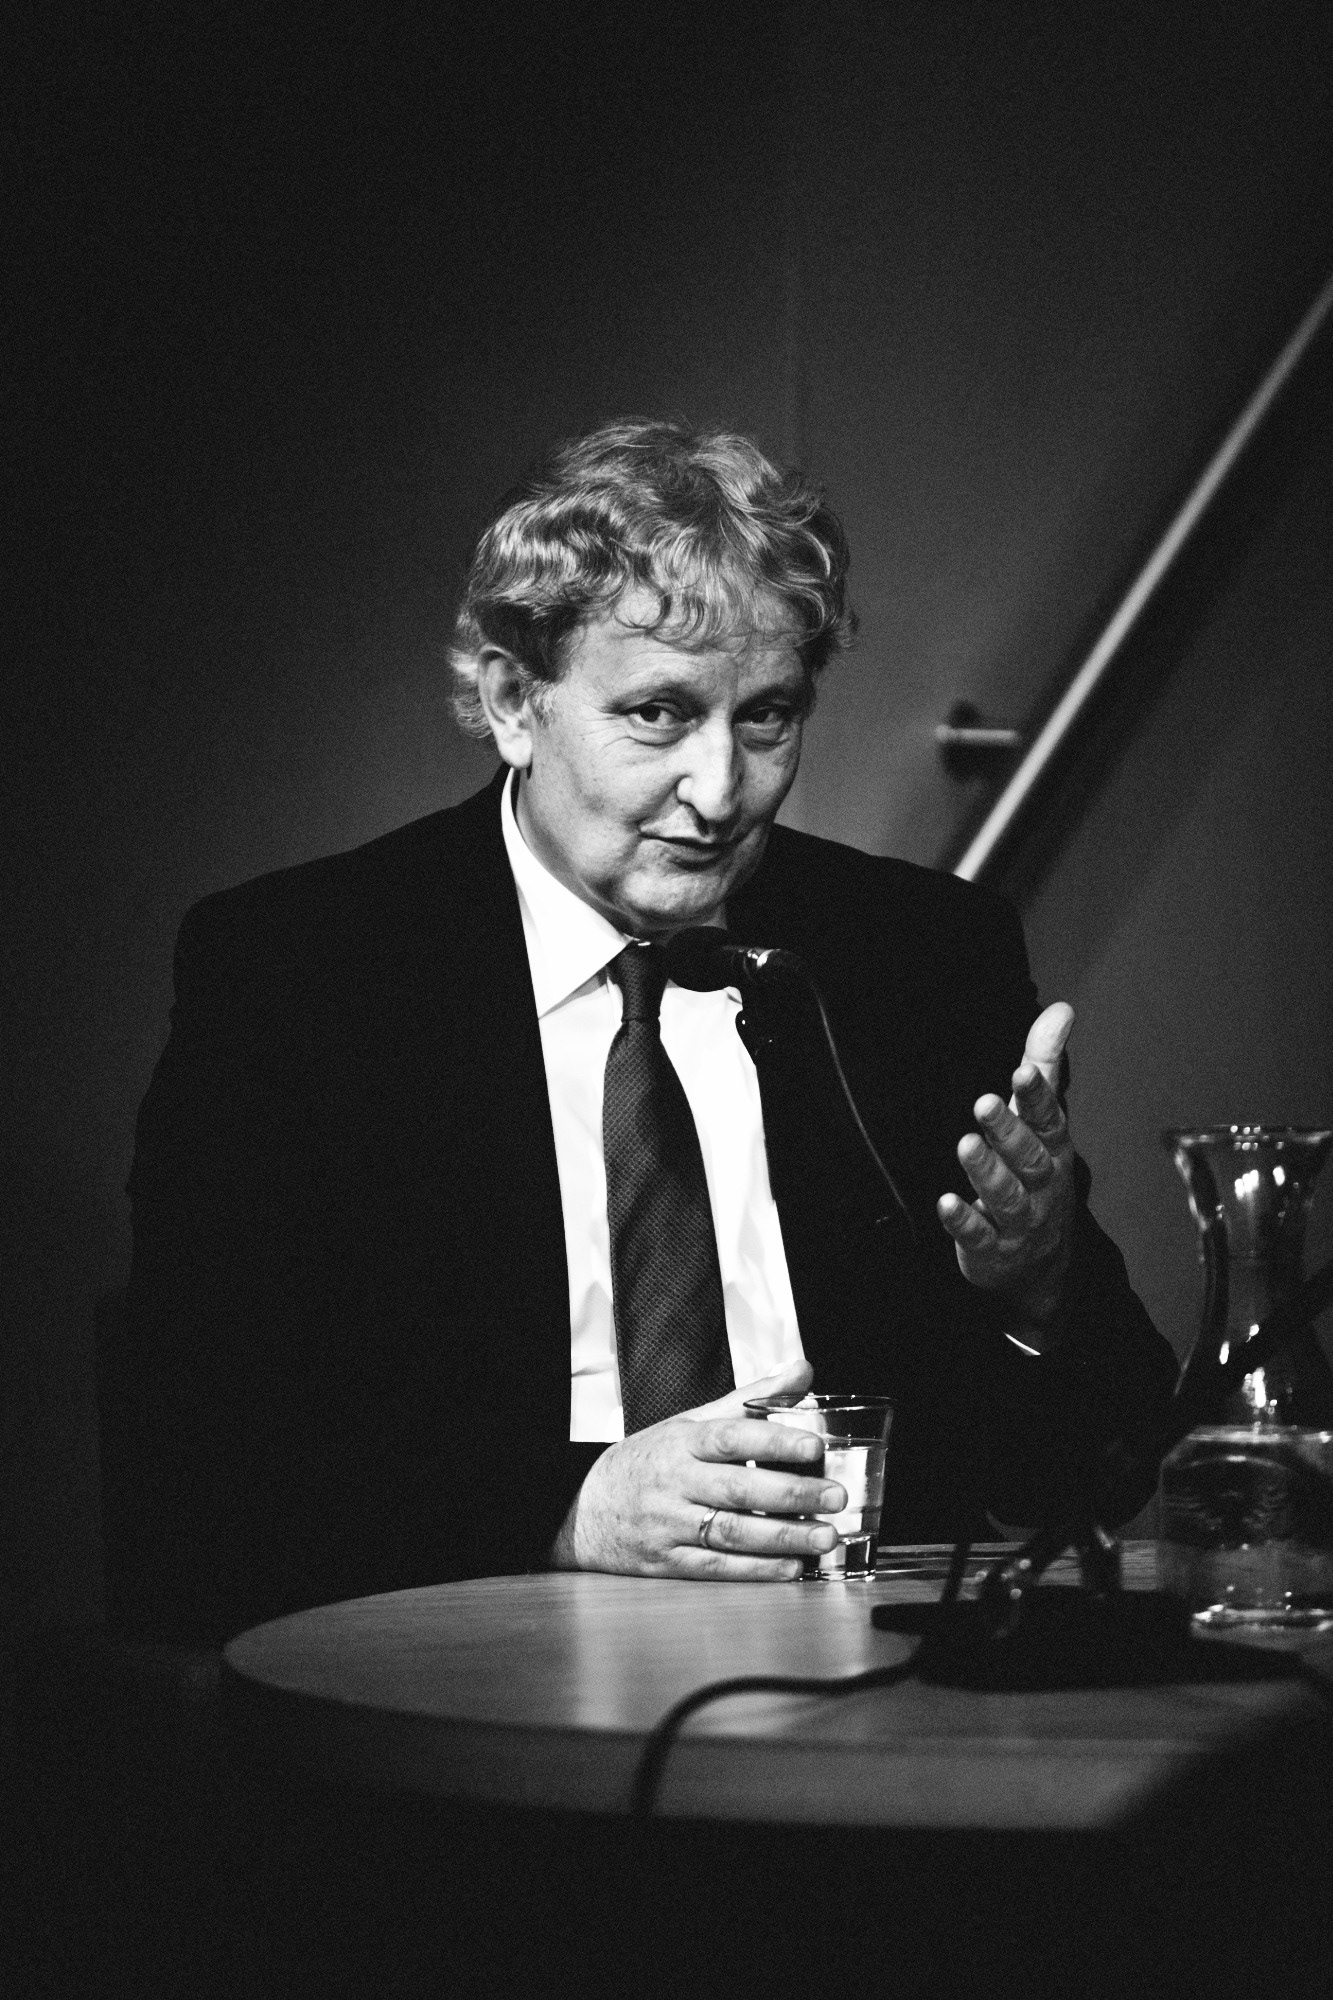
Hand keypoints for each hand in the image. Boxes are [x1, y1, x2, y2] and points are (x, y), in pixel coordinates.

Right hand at [549, 1358, 846, 1578]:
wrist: (583, 1507)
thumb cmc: (648, 1460)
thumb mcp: (690, 1421)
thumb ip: (751, 1398)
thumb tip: (803, 1370)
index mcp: (682, 1441)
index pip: (731, 1436)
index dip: (773, 1439)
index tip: (814, 1444)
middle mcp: (676, 1482)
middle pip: (738, 1488)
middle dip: (792, 1494)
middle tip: (835, 1497)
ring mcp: (669, 1524)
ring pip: (732, 1532)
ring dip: (784, 1538)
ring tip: (825, 1537)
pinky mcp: (667, 1561)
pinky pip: (716, 1566)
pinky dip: (756, 1569)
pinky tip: (790, 1567)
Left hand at [936, 1002, 1076, 1331]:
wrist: (1041, 1265)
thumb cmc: (1036, 1177)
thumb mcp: (1040, 1123)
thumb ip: (1043, 1067)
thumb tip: (1060, 1010)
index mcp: (1052, 1150)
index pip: (1048, 1119)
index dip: (1037, 1096)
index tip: (1022, 1070)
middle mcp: (1042, 1185)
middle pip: (1029, 1158)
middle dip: (1008, 1131)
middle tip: (984, 1102)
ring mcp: (1020, 1220)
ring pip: (1007, 1196)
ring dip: (986, 1172)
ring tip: (965, 1144)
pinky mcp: (993, 1249)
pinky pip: (980, 1236)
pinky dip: (964, 1221)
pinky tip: (945, 1203)